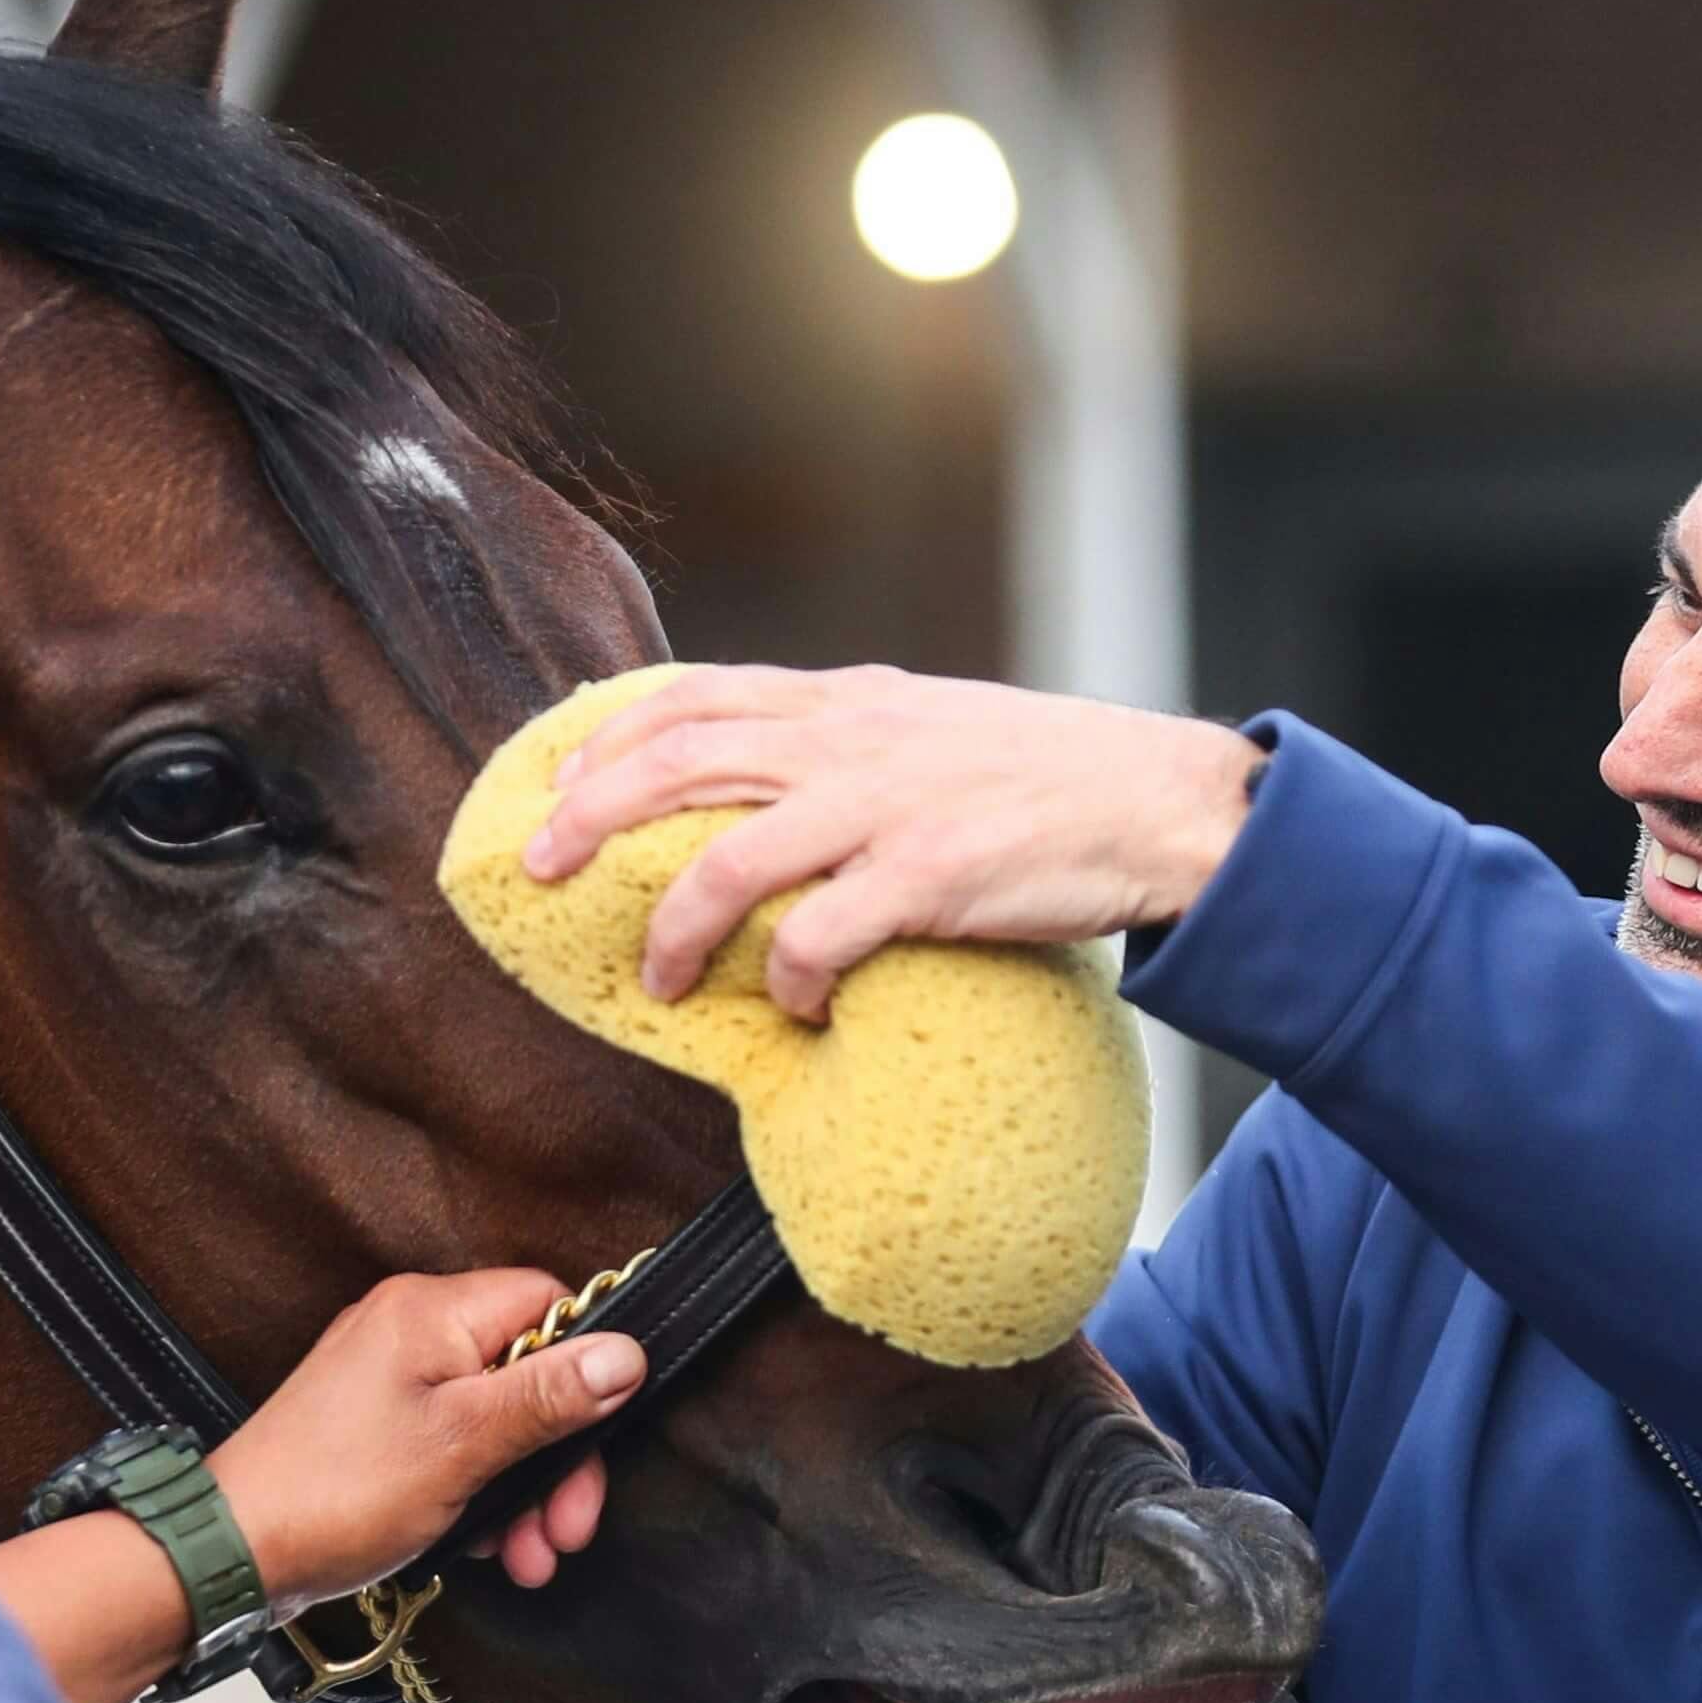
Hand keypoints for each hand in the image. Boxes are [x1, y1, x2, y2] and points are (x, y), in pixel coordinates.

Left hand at [213, 1268, 640, 1611]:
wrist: (234, 1551)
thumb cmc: (335, 1492)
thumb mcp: (464, 1445)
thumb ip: (548, 1397)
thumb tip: (626, 1352)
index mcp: (430, 1312)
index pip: (547, 1304)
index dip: (584, 1369)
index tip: (597, 1438)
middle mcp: (408, 1329)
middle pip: (526, 1372)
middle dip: (557, 1458)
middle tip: (567, 1529)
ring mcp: (388, 1378)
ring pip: (493, 1418)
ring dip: (522, 1491)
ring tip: (527, 1556)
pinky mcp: (374, 1424)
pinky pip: (453, 1443)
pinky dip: (477, 1492)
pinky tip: (483, 1545)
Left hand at [522, 663, 1263, 1021]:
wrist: (1163, 801)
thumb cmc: (1049, 776)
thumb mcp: (930, 726)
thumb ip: (846, 740)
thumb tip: (761, 777)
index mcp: (849, 700)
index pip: (693, 695)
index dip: (605, 740)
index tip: (552, 785)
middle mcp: (853, 740)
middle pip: (676, 761)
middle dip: (586, 820)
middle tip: (538, 875)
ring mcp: (888, 807)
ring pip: (726, 860)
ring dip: (673, 930)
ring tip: (656, 977)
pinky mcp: (930, 878)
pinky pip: (820, 939)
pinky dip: (790, 981)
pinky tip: (798, 1006)